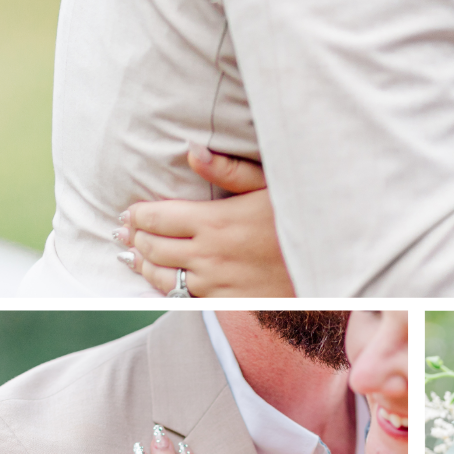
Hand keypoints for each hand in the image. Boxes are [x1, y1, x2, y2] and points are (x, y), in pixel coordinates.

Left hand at [116, 147, 293, 295]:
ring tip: (132, 256)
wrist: (329, 266)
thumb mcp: (271, 185)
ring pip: (162, 278)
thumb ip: (229, 170)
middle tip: (124, 232)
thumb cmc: (300, 218)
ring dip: (143, 266)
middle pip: (153, 249)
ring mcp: (217, 283)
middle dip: (134, 238)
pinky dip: (167, 288)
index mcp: (216, 222)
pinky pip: (186, 298)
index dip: (136, 215)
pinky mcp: (227, 303)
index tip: (128, 211)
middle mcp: (210, 255)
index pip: (157, 218)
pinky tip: (162, 281)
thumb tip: (192, 150)